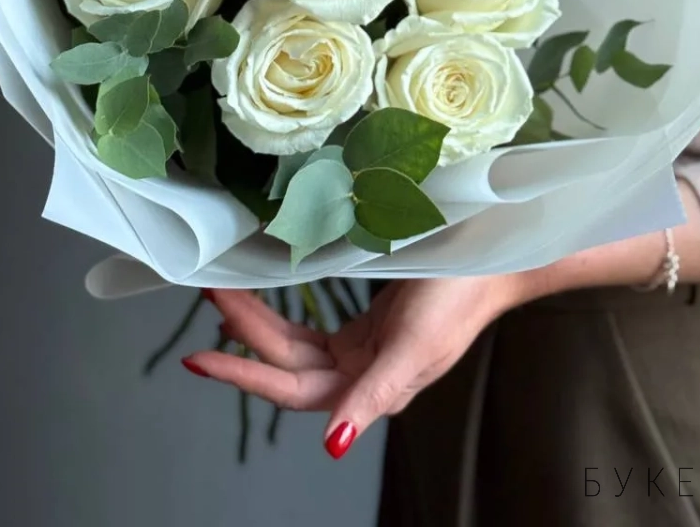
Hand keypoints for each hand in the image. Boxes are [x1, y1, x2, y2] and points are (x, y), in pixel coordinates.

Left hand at [181, 179, 699, 455]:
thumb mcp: (418, 343)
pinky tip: (267, 297)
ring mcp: (368, 344)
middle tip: (209, 295)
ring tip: (224, 295)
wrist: (500, 254)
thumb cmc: (462, 294)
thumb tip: (336, 444)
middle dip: (244, 335)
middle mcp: (364, 369)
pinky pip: (317, 325)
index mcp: (373, 383)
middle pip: (288, 363)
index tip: (199, 358)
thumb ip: (376, 392)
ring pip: (299, 343)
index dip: (244, 376)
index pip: (291, 389)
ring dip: (260, 323)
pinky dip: (287, 314)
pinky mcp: (375, 321)